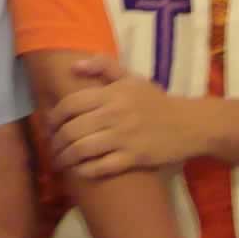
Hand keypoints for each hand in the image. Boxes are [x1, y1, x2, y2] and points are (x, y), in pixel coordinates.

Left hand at [46, 56, 204, 178]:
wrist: (189, 124)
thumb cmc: (156, 100)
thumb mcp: (131, 77)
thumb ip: (103, 66)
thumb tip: (74, 66)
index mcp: (111, 94)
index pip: (71, 104)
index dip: (54, 116)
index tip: (49, 125)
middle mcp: (114, 115)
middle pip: (72, 130)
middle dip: (56, 141)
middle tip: (52, 146)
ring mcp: (123, 137)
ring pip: (82, 150)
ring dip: (66, 157)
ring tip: (60, 161)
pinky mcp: (134, 158)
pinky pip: (102, 167)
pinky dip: (86, 171)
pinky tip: (79, 171)